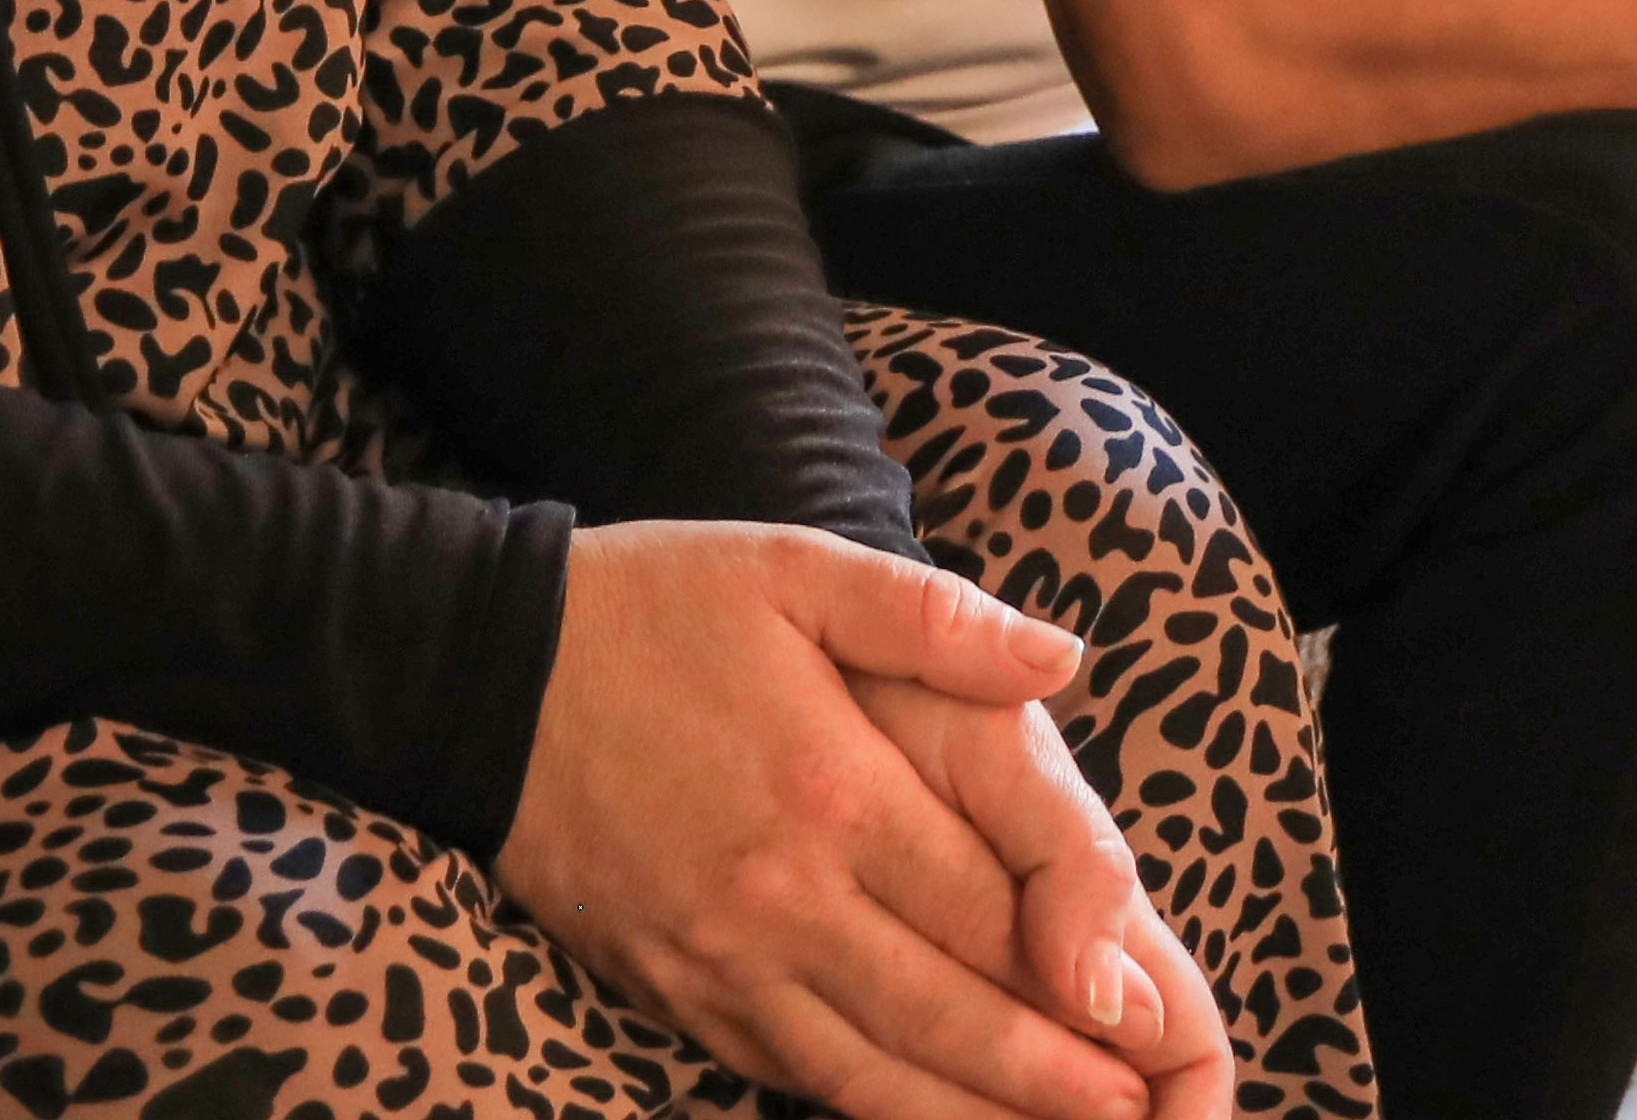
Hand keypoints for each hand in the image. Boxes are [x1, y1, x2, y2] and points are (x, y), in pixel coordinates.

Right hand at [499, 524, 1222, 1119]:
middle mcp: (785, 895)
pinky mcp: (673, 991)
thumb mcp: (794, 572)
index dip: (1082, 971)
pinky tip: (926, 1118)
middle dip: (1053, 1076)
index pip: (988, 906)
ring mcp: (724, 959)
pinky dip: (870, 1108)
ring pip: (873, 1072)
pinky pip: (790, 1071)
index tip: (1155, 1019)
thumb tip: (1061, 654)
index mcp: (834, 790)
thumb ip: (933, 618)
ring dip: (976, 1115)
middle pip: (946, 1013)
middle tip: (1138, 1112)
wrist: (481, 675)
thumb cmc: (652, 608)